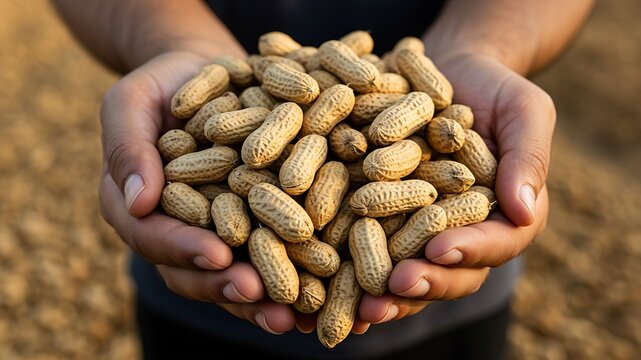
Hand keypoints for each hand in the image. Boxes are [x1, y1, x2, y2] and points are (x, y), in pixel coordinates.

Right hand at [98, 51, 295, 334]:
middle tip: (260, 295)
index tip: (218, 255)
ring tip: (294, 314)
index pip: (153, 237)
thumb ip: (128, 147)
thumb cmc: (164, 85)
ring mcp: (218, 233)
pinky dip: (295, 274)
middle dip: (228, 285)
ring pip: (235, 274)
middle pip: (196, 271)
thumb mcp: (132, 102)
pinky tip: (322, 289)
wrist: (206, 74)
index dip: (184, 249)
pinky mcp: (256, 225)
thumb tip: (137, 202)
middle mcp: (177, 232)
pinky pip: (272, 254)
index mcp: (139, 209)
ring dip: (263, 297)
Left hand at [357, 53, 553, 323]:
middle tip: (394, 287)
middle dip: (423, 282)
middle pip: (449, 272)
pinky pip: (368, 247)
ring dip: (384, 293)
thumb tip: (524, 211)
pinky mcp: (384, 220)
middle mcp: (464, 233)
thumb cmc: (494, 88)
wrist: (448, 74)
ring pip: (408, 271)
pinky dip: (350, 270)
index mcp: (506, 216)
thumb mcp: (523, 110)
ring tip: (361, 306)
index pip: (496, 243)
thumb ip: (527, 157)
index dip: (469, 250)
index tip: (440, 250)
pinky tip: (325, 280)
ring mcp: (421, 232)